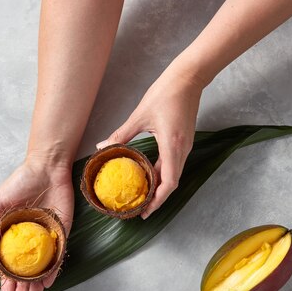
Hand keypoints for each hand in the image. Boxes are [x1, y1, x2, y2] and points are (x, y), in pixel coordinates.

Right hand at [0, 160, 73, 290]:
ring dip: (38, 285)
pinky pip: (59, 254)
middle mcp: (29, 239)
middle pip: (25, 270)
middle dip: (22, 289)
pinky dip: (55, 268)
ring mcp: (46, 236)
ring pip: (42, 267)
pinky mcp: (62, 231)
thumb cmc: (21, 180)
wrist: (47, 167)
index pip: (8, 263)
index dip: (6, 280)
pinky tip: (50, 282)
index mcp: (12, 234)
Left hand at [96, 61, 203, 218]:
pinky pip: (174, 164)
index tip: (145, 212)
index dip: (157, 201)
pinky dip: (162, 174)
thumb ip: (122, 134)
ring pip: (173, 174)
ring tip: (143, 196)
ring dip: (160, 187)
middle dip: (157, 199)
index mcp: (172, 145)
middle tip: (140, 209)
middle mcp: (182, 149)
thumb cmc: (166, 93)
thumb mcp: (140, 115)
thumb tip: (102, 146)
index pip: (168, 182)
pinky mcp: (184, 140)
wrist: (189, 78)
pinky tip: (149, 176)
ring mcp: (185, 145)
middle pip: (171, 183)